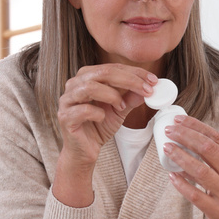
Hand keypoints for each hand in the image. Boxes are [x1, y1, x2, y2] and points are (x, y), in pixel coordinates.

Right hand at [53, 64, 156, 205]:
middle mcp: (74, 84)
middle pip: (102, 73)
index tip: (153, 80)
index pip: (112, 68)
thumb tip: (148, 88)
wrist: (84, 151)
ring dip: (112, 95)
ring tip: (121, 107)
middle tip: (146, 90)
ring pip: (90, 87)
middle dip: (128, 80)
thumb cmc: (99, 127)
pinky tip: (103, 118)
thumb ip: (131, 98)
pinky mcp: (65, 117)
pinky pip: (83, 110)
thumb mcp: (120, 110)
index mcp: (87, 77)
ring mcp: (67, 100)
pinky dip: (97, 113)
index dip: (134, 72)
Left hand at [163, 115, 218, 218]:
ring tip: (167, 148)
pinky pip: (195, 195)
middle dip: (186, 136)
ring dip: (181, 157)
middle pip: (208, 149)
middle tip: (169, 131)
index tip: (179, 120)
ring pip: (200, 170)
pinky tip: (172, 176)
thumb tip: (193, 141)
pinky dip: (182, 184)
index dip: (196, 127)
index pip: (218, 138)